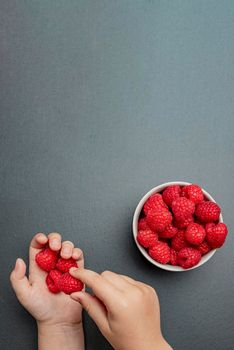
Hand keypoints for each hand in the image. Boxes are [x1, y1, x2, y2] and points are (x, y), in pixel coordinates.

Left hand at [10, 233, 84, 349]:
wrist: (59, 320)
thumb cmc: (41, 310)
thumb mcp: (24, 295)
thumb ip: (17, 278)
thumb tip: (19, 261)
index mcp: (38, 266)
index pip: (38, 246)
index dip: (40, 238)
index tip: (42, 239)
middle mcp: (51, 263)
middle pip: (53, 241)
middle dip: (55, 239)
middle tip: (55, 247)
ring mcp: (64, 266)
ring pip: (67, 246)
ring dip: (67, 246)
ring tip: (65, 256)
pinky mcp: (77, 270)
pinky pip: (79, 256)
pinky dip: (77, 253)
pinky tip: (74, 259)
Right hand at [69, 268, 171, 349]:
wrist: (149, 346)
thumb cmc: (127, 341)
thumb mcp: (103, 326)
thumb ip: (89, 305)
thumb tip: (75, 293)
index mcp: (121, 303)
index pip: (97, 281)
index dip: (83, 274)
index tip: (74, 271)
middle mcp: (134, 292)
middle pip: (107, 274)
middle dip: (99, 283)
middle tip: (100, 300)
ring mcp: (144, 289)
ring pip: (118, 275)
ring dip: (112, 284)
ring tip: (117, 303)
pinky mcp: (149, 288)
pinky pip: (130, 280)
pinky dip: (124, 287)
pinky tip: (127, 302)